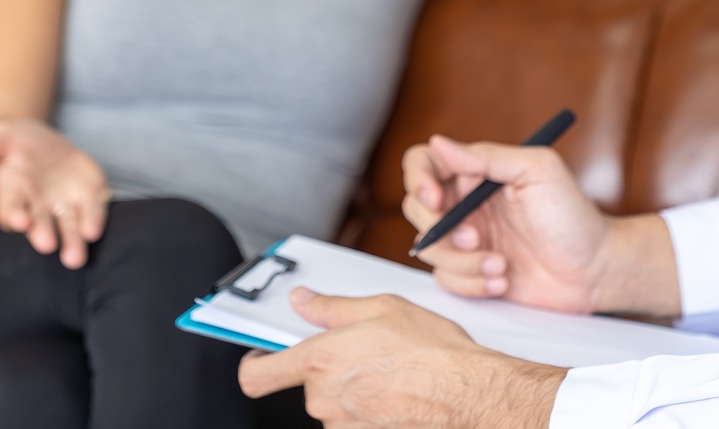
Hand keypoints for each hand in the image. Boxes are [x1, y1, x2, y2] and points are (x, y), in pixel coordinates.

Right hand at [0, 119, 109, 268]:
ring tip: (74, 258)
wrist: (44, 145)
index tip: (17, 221)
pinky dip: (94, 222)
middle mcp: (38, 207)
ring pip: (68, 229)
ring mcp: (64, 205)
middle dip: (43, 234)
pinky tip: (94, 231)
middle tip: (46, 245)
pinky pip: (92, 214)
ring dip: (72, 243)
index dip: (13, 214)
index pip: (11, 208)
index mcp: (13, 193)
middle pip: (40, 224)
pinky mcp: (89, 200)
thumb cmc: (14, 144)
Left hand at [238, 289, 562, 428]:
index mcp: (319, 359)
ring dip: (351, 390)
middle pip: (305, 386)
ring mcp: (342, 423)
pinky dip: (368, 409)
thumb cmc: (430, 350)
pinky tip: (394, 392)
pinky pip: (353, 420)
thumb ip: (332, 307)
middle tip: (362, 352)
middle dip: (327, 370)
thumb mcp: (381, 307)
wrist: (464, 392)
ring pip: (332, 404)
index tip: (262, 357)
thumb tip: (303, 301)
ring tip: (386, 371)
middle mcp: (323, 397)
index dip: (255, 365)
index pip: (256, 375)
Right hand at [402, 135, 618, 313]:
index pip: (424, 163)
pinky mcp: (471, 273)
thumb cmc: (572, 215)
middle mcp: (465, 203)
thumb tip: (439, 143)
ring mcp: (466, 239)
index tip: (434, 201)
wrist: (594, 269)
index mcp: (476, 172)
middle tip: (474, 238)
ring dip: (462, 262)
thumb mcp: (537, 171)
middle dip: (439, 230)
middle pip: (416, 209)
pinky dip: (472, 284)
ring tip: (501, 265)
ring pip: (429, 250)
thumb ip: (487, 158)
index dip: (418, 179)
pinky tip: (503, 281)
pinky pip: (447, 280)